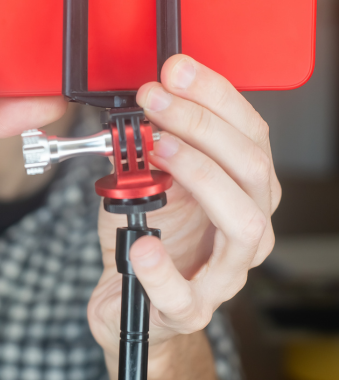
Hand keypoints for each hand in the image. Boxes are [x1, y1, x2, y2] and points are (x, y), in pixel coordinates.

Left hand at [88, 55, 279, 378]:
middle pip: (250, 169)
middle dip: (202, 124)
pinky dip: (161, 269)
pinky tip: (141, 245)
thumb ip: (151, 150)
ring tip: (159, 151)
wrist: (128, 299)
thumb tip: (146, 106)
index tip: (176, 70)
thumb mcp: (146, 182)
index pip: (248, 134)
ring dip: (201, 176)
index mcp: (240, 191)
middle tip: (155, 100)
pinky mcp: (188, 308)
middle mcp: (245, 227)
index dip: (215, 96)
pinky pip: (183, 294)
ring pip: (242, 223)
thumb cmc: (144, 237)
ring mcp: (224, 273)